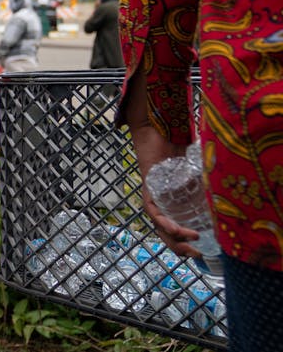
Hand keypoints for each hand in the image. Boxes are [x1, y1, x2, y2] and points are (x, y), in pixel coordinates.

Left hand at [129, 120, 200, 257]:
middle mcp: (163, 201)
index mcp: (175, 200)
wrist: (159, 128)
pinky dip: (164, 222)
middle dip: (182, 247)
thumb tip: (236, 186)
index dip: (189, 241)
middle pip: (168, 232)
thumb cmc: (179, 146)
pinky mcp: (148, 188)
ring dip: (175, 239)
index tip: (205, 252)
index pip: (179, 226)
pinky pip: (153, 211)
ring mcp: (155, 195)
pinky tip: (176, 230)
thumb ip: (212, 178)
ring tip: (192, 246)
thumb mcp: (201, 169)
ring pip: (160, 226)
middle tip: (199, 255)